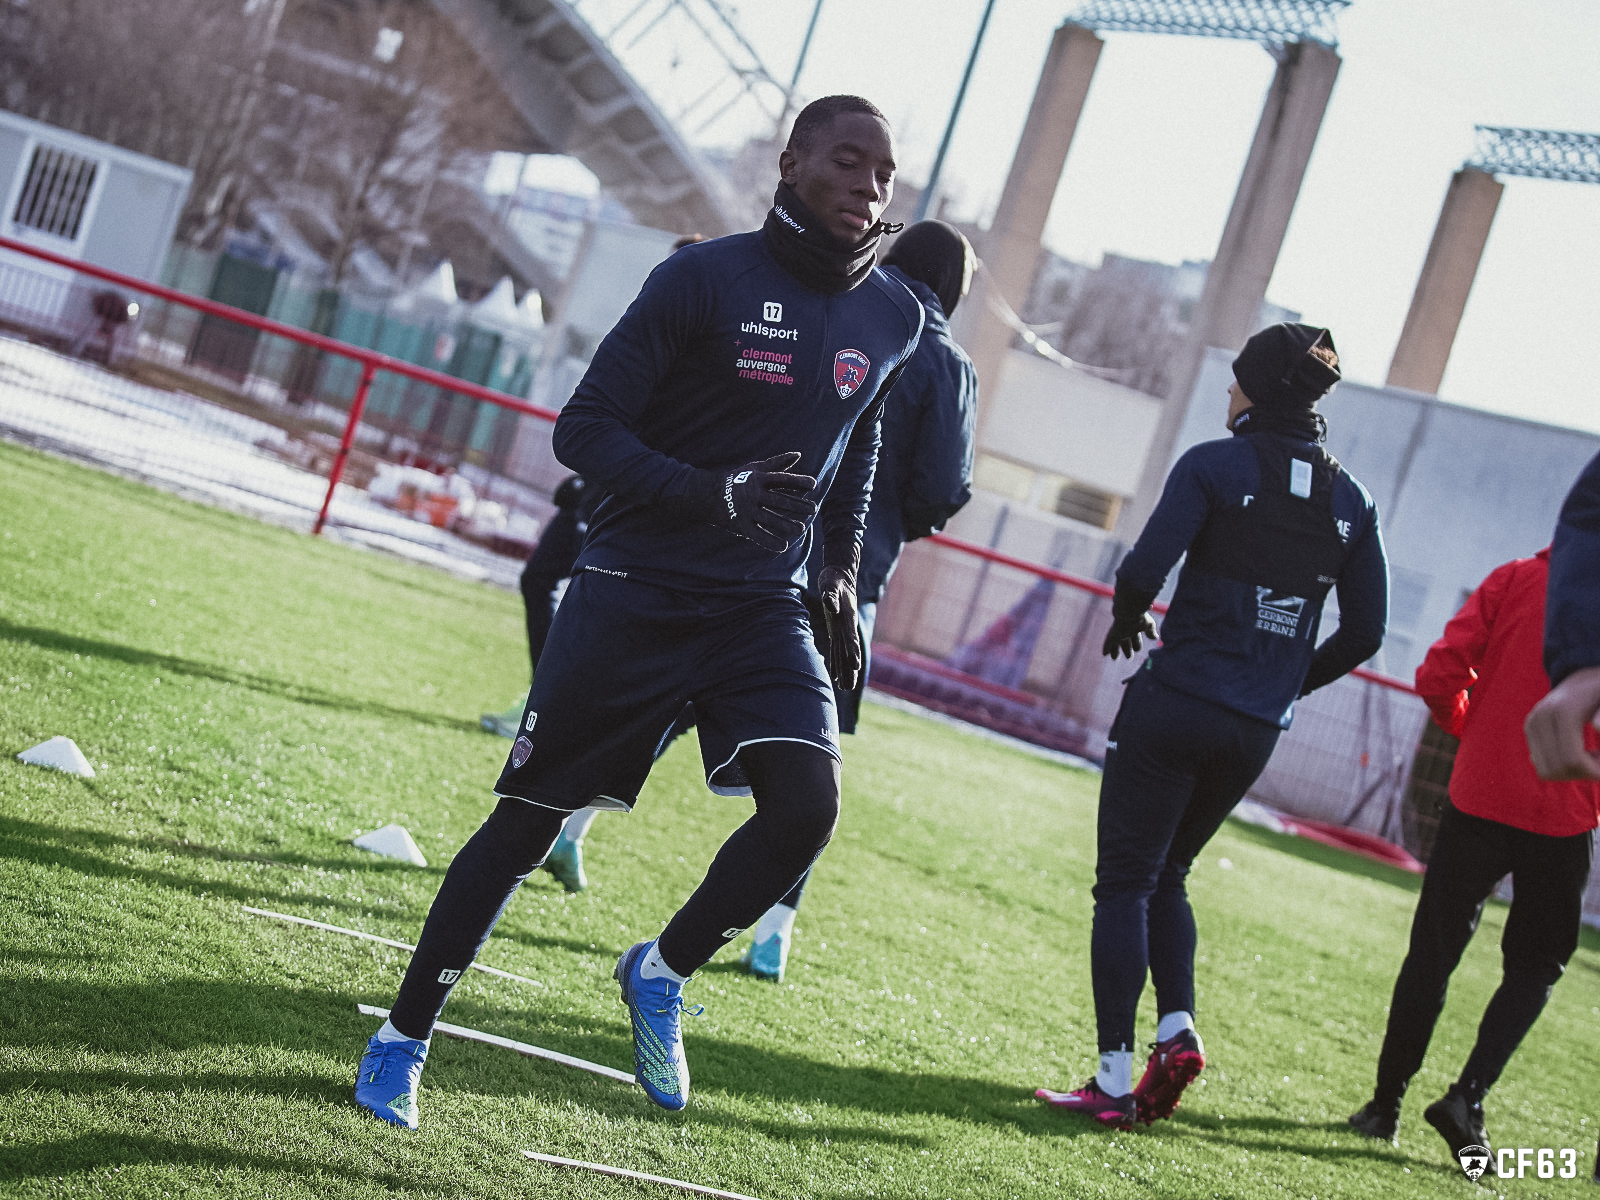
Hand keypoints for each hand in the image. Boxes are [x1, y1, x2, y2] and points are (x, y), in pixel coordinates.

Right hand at [679, 452, 817, 552]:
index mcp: (758, 479)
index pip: (782, 479)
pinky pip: (757, 535)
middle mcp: (753, 494)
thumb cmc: (737, 479)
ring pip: (770, 519)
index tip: (813, 485)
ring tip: (801, 529)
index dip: (798, 481)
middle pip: (779, 500)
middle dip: (797, 505)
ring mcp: (747, 511)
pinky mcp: (741, 525)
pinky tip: (783, 546)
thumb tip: (798, 455)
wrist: (707, 495)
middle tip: (814, 509)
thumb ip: (777, 463)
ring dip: (787, 525)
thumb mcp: (755, 468)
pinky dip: (770, 542)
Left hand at [816, 565, 862, 691]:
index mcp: (847, 618)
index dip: (852, 651)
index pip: (851, 637)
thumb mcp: (830, 585)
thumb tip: (830, 605)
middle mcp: (847, 627)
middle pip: (849, 651)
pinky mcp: (836, 629)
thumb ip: (831, 596)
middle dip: (850, 669)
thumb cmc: (834, 579)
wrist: (841, 574)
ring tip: (845, 687)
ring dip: (845, 670)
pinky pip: (837, 649)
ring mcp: (842, 629)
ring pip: (844, 653)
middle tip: (850, 687)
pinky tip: (836, 675)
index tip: (855, 665)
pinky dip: (837, 662)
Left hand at [1102, 610, 1157, 659]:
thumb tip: (1155, 638)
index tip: (1137, 650)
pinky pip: (1108, 642)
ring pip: (1117, 643)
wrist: (1130, 608)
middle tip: (1129, 657)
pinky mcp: (1113, 632)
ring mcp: (1119, 631)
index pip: (1136, 639)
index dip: (1137, 645)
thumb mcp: (1148, 624)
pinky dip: (1107, 647)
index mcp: (1136, 628)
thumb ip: (1151, 631)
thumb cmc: (1140, 615)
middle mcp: (1127, 630)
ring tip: (1114, 659)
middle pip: (1126, 642)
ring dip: (1116, 651)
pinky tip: (1104, 654)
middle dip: (1128, 650)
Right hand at [1525, 665, 1599, 780]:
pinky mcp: (1529, 728)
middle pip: (1557, 768)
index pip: (1572, 760)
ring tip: (1591, 757)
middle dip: (1582, 773)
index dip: (1593, 771)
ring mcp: (1532, 723)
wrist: (1585, 678)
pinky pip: (1540, 763)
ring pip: (1546, 770)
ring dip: (1571, 772)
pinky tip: (1578, 753)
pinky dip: (1560, 766)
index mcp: (1563, 712)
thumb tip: (1598, 728)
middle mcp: (1541, 718)